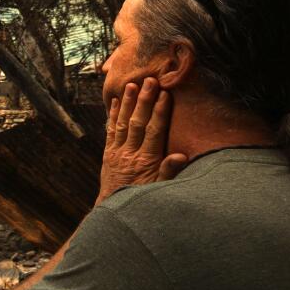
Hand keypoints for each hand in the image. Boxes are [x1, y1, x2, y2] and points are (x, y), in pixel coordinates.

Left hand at [98, 77, 188, 202]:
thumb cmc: (142, 198)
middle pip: (138, 122)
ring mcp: (117, 152)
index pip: (154, 131)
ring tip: (131, 85)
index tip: (164, 95)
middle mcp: (130, 153)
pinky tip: (115, 101)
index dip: (159, 112)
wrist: (114, 208)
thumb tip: (181, 155)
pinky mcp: (108, 153)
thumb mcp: (159, 188)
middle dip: (144, 101)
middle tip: (149, 81)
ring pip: (122, 123)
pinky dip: (113, 115)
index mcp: (146, 160)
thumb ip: (169, 171)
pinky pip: (110, 131)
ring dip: (127, 103)